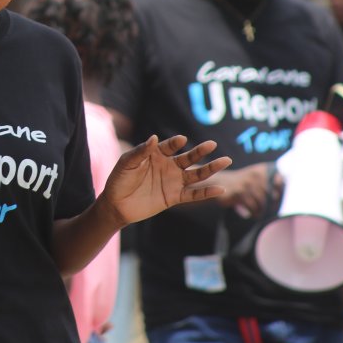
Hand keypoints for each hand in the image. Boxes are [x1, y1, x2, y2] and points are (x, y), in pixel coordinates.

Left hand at [102, 136, 230, 226]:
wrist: (116, 204)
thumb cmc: (119, 180)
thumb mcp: (127, 163)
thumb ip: (141, 151)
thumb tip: (155, 138)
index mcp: (156, 154)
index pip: (170, 146)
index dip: (175, 143)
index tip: (181, 140)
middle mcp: (168, 166)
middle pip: (188, 158)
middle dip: (200, 151)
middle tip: (212, 144)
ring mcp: (173, 181)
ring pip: (196, 174)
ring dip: (211, 168)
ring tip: (226, 161)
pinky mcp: (174, 197)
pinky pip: (193, 194)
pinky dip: (207, 193)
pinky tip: (220, 189)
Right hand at [215, 163, 280, 217]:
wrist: (221, 182)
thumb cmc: (244, 183)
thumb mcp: (257, 178)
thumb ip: (272, 182)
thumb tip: (289, 194)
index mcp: (262, 170)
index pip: (280, 182)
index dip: (282, 194)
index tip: (278, 201)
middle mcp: (255, 175)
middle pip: (271, 195)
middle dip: (272, 206)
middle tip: (270, 212)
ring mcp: (246, 183)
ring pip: (262, 202)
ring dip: (262, 211)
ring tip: (261, 214)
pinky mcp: (238, 192)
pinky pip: (252, 206)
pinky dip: (254, 213)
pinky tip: (254, 214)